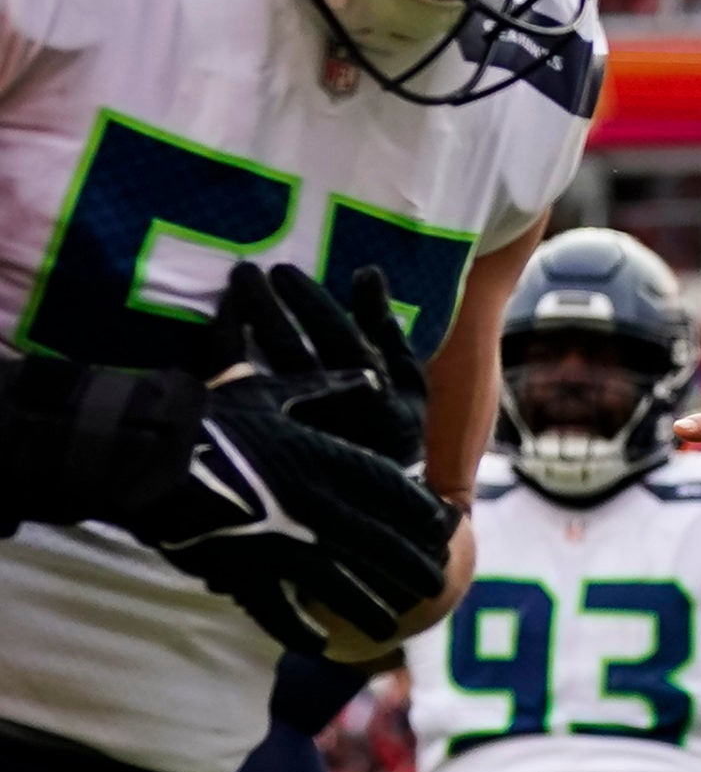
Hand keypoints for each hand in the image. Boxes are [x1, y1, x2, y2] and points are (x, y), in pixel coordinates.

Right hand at [137, 368, 456, 653]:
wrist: (142, 452)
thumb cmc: (210, 415)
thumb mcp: (274, 392)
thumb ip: (329, 388)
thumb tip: (371, 377)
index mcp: (325, 461)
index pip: (395, 494)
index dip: (425, 517)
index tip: (446, 532)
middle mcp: (314, 506)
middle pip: (381, 545)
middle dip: (412, 568)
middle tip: (434, 586)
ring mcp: (281, 543)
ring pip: (342, 584)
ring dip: (370, 606)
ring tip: (391, 624)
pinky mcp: (243, 570)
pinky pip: (278, 609)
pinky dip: (300, 630)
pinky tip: (319, 644)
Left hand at [211, 262, 429, 466]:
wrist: (375, 501)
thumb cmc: (394, 432)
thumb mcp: (409, 382)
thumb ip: (387, 328)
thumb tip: (366, 272)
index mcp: (372, 391)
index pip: (335, 335)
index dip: (308, 301)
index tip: (283, 270)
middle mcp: (331, 410)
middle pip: (287, 349)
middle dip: (263, 305)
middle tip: (244, 270)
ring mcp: (294, 430)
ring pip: (256, 372)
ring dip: (237, 329)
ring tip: (227, 296)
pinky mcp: (265, 445)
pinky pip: (234, 396)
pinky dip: (223, 362)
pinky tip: (218, 336)